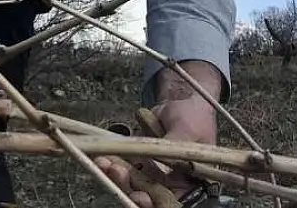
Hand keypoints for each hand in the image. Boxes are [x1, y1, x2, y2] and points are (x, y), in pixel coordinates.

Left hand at [95, 61, 221, 207]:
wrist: (179, 99)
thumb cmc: (194, 115)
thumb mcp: (189, 131)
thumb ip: (175, 150)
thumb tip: (162, 170)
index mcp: (191, 183)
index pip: (172, 202)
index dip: (155, 203)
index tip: (140, 196)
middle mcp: (171, 183)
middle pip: (149, 197)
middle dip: (131, 189)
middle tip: (118, 175)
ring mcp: (152, 174)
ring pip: (133, 184)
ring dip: (117, 176)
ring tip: (106, 162)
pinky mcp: (137, 163)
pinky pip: (123, 168)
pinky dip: (112, 163)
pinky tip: (103, 157)